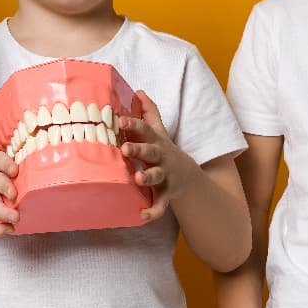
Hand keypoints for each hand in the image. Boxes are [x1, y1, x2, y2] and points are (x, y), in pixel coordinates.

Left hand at [119, 90, 199, 222]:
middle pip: (150, 152)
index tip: (120, 120)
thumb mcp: (159, 131)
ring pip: (156, 176)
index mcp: (156, 142)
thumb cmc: (163, 150)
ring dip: (147, 177)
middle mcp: (160, 157)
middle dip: (138, 150)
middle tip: (125, 148)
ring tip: (137, 178)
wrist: (186, 175)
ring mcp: (165, 176)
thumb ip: (149, 112)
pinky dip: (152, 211)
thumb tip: (138, 91)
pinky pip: (160, 204)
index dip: (133, 124)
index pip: (145, 130)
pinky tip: (141, 216)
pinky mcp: (166, 193)